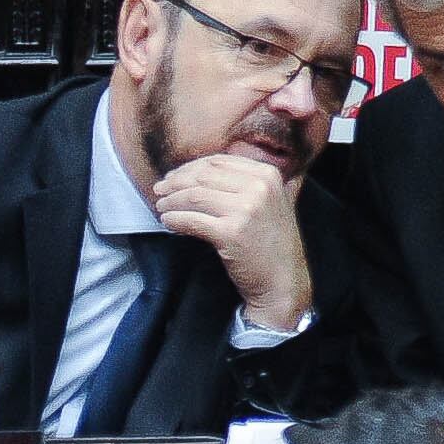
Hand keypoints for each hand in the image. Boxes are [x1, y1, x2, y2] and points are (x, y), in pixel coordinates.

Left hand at [153, 153, 311, 329]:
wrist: (283, 281)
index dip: (191, 167)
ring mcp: (246, 209)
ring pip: (195, 195)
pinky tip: (167, 222)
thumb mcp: (275, 202)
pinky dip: (174, 219)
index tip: (175, 176)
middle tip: (160, 189)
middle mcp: (259, 187)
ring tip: (161, 207)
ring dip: (171, 200)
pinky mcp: (231, 232)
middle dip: (176, 181)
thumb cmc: (274, 245)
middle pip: (204, 175)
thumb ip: (255, 181)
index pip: (219, 161)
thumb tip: (219, 168)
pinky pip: (192, 220)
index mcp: (268, 174)